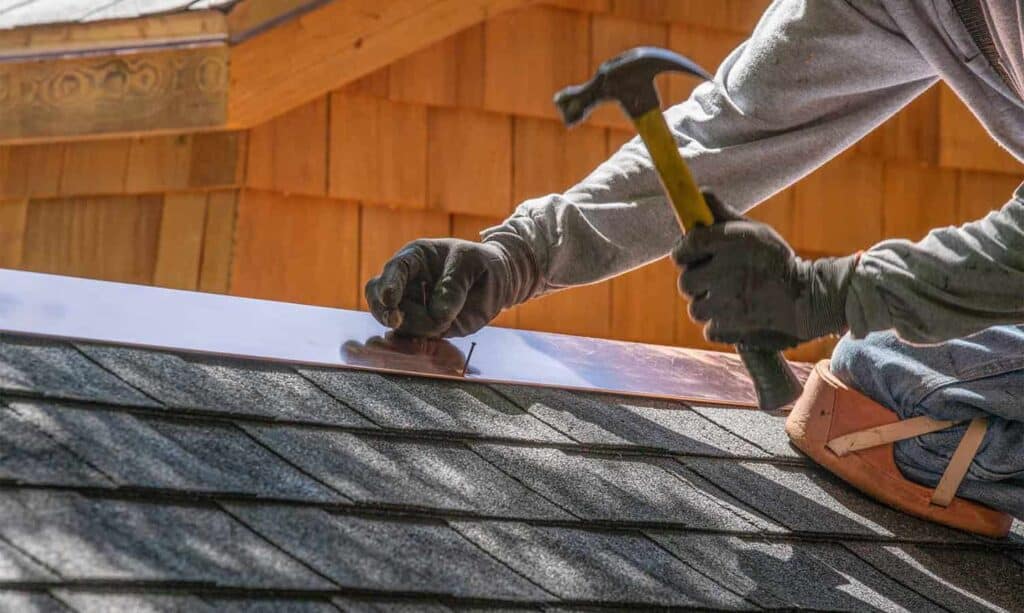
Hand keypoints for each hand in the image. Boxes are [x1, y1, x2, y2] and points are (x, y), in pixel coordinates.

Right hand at [365, 238, 534, 337]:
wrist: (497, 282)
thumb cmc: (482, 264)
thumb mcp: (472, 264)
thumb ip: (454, 285)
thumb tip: (437, 314)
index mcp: (416, 258)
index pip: (395, 269)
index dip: (389, 284)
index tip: (390, 299)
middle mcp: (407, 282)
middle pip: (379, 296)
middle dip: (383, 310)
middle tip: (396, 320)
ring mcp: (413, 306)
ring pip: (396, 322)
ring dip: (414, 328)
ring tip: (444, 323)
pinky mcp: (423, 327)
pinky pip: (410, 338)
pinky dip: (415, 343)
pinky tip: (431, 339)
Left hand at [672, 193, 856, 349]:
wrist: (808, 298)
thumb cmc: (777, 261)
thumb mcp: (755, 232)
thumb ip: (723, 216)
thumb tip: (700, 194)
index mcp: (728, 242)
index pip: (685, 246)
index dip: (684, 252)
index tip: (691, 255)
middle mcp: (723, 271)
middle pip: (685, 282)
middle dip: (697, 282)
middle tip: (715, 280)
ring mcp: (725, 302)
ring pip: (696, 308)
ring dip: (708, 305)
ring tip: (731, 298)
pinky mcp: (729, 327)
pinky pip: (709, 328)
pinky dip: (720, 325)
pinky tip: (738, 314)